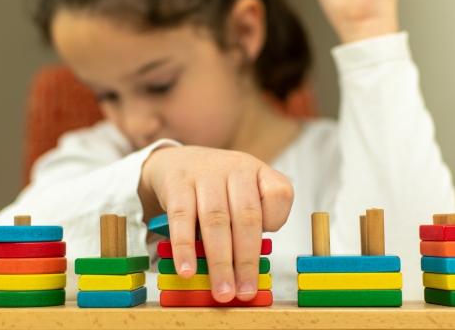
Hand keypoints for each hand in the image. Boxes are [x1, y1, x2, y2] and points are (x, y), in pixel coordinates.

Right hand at [139, 146, 293, 301]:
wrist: (176, 161)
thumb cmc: (217, 189)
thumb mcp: (241, 194)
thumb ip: (249, 225)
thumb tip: (246, 275)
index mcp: (258, 171)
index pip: (279, 193)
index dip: (276, 220)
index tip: (267, 249)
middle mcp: (235, 168)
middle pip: (246, 217)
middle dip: (247, 260)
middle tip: (244, 293)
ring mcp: (205, 173)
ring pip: (216, 220)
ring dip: (220, 261)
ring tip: (222, 291)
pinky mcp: (177, 183)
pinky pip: (182, 218)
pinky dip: (185, 247)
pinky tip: (187, 270)